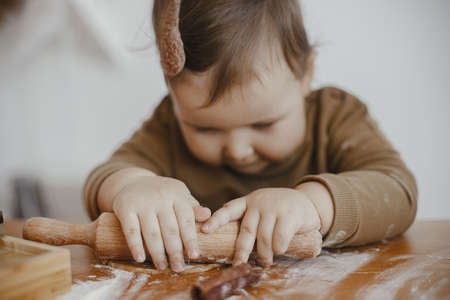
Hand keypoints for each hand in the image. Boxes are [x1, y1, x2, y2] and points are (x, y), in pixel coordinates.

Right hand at [112, 175, 210, 271]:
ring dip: (157, 253)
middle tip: (179, 267)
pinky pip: (131, 231)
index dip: (190, 239)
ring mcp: (142, 202)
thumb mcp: (179, 196)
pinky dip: (136, 246)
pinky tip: (140, 259)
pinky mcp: (125, 207)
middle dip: (175, 251)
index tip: (194, 256)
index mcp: (177, 193)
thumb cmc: (163, 195)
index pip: (186, 220)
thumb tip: (208, 215)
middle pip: (170, 229)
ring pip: (152, 232)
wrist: (133, 181)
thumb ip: (192, 208)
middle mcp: (160, 196)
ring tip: (162, 267)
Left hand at [201, 188, 319, 266]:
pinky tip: (280, 250)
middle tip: (238, 263)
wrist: (308, 201)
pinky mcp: (290, 215)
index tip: (204, 230)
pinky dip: (278, 248)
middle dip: (241, 249)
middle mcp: (259, 202)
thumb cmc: (280, 209)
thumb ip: (249, 217)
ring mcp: (274, 208)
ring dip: (264, 254)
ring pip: (263, 237)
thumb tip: (229, 240)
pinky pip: (279, 238)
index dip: (216, 220)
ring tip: (265, 262)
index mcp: (249, 201)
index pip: (229, 209)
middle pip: (246, 230)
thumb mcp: (262, 207)